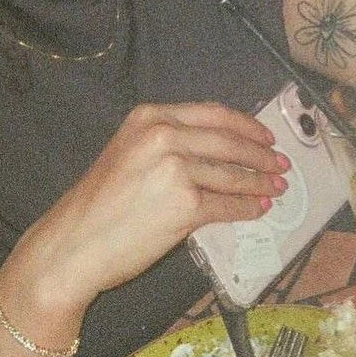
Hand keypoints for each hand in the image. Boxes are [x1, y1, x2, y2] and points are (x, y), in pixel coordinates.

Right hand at [29, 101, 290, 308]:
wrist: (75, 243)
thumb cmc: (99, 203)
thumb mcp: (129, 153)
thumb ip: (167, 144)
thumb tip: (218, 152)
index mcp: (149, 117)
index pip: (211, 113)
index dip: (245, 124)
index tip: (265, 135)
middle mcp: (163, 135)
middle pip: (228, 141)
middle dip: (260, 153)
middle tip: (281, 163)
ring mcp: (175, 169)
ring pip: (232, 174)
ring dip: (259, 182)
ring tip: (277, 187)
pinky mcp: (185, 205)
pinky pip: (228, 205)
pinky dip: (248, 207)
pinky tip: (258, 208)